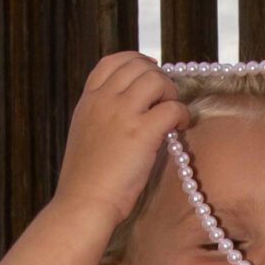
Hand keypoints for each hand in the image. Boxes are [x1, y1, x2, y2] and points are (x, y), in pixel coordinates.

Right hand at [54, 53, 188, 231]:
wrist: (82, 204)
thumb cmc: (86, 182)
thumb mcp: (85, 137)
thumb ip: (103, 118)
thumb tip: (132, 111)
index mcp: (88, 101)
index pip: (113, 61)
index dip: (137, 61)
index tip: (151, 71)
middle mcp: (104, 100)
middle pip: (139, 66)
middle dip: (159, 79)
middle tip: (167, 100)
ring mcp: (122, 114)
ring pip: (157, 80)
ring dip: (171, 93)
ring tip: (173, 114)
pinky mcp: (141, 132)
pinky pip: (172, 107)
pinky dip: (182, 114)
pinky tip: (180, 128)